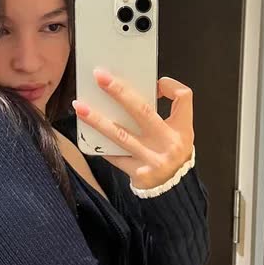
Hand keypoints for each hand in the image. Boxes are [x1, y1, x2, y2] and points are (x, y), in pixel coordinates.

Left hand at [72, 68, 194, 189]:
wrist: (173, 187)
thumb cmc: (171, 151)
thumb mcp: (179, 131)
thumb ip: (165, 110)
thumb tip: (141, 90)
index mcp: (182, 128)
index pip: (183, 98)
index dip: (170, 86)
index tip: (156, 81)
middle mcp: (169, 143)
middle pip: (143, 112)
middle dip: (120, 92)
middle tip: (100, 77)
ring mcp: (153, 160)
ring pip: (120, 135)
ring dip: (97, 120)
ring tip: (79, 106)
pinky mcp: (139, 174)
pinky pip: (115, 155)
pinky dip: (100, 144)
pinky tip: (86, 133)